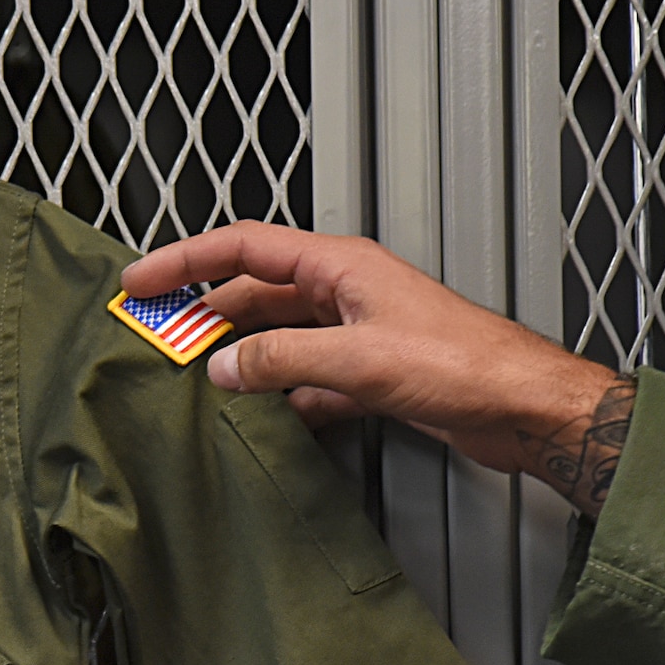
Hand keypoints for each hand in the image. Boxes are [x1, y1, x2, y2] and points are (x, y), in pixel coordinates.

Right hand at [121, 222, 634, 516]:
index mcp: (340, 266)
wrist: (522, 406)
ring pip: (280, 338)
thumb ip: (280, 359)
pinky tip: (267, 416)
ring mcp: (359, 332)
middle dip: (205, 314)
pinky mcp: (373, 373)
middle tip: (159, 339)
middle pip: (256, 293)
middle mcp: (346, 292)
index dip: (186, 261)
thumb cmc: (464, 364)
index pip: (244, 248)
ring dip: (242, 357)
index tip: (142, 282)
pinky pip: (309, 378)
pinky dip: (283, 394)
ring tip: (200, 382)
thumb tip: (223, 366)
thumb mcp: (356, 358)